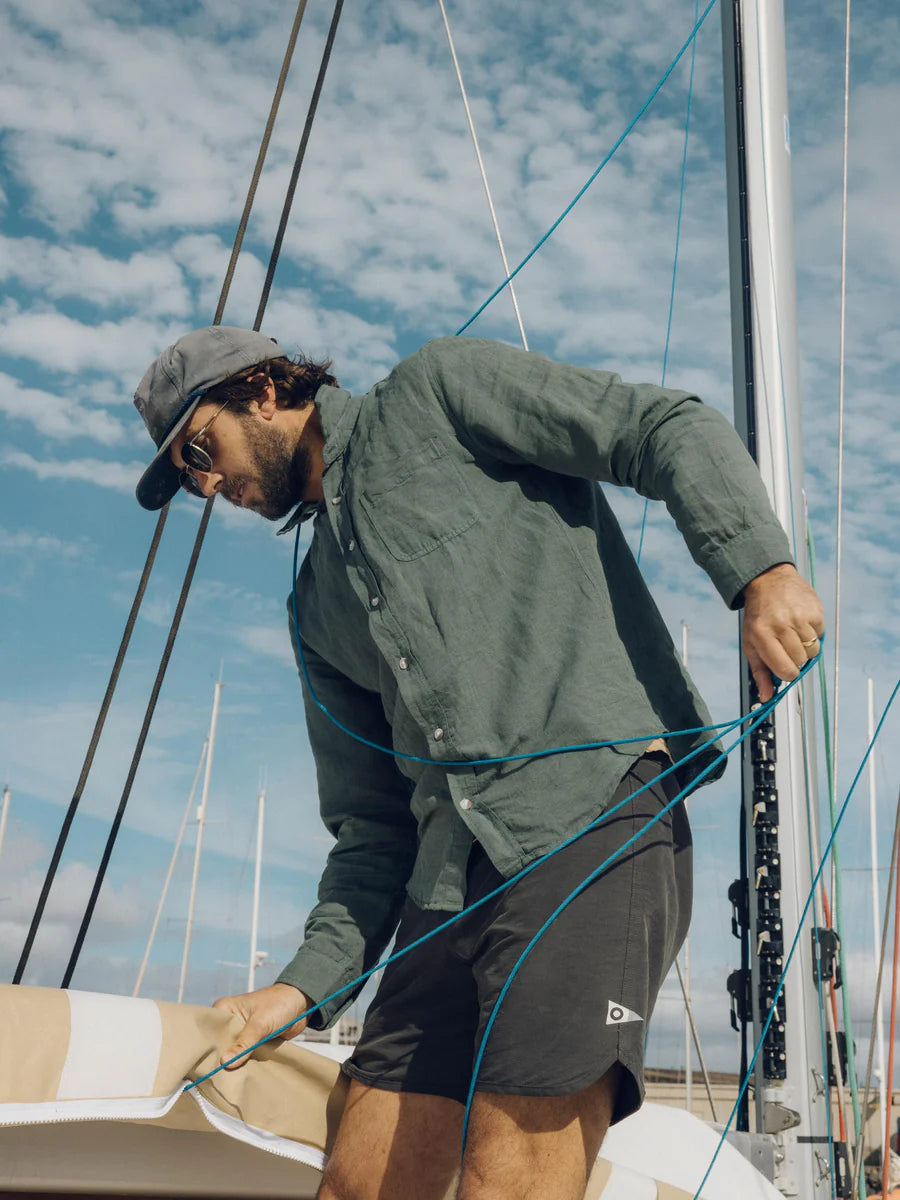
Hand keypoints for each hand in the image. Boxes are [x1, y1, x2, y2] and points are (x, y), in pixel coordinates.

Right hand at [212, 982, 311, 1068]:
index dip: (207, 1049)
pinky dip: (243, 1064)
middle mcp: (229, 1021)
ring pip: (231, 1053)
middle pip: (218, 1045)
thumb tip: (225, 1062)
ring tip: (227, 1081)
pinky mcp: (251, 1042)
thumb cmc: (280, 1003)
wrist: (302, 1004)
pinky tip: (240, 1076)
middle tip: (216, 1078)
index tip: (204, 1067)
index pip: (209, 1032)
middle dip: (220, 1059)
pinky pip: (243, 1056)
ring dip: (233, 1064)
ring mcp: (240, 1032)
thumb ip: (244, 1043)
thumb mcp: (260, 1023)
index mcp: (225, 1009)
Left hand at [741, 563, 825, 701]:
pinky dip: (813, 632)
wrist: (768, 581)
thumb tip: (766, 697)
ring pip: (813, 650)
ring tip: (794, 632)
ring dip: (806, 646)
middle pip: (801, 661)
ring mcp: (799, 617)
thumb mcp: (751, 643)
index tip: (787, 668)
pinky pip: (821, 634)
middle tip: (787, 645)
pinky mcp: (814, 610)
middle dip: (796, 658)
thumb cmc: (759, 616)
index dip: (789, 674)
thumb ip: (759, 672)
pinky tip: (801, 621)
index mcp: (762, 635)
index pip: (785, 670)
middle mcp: (781, 625)